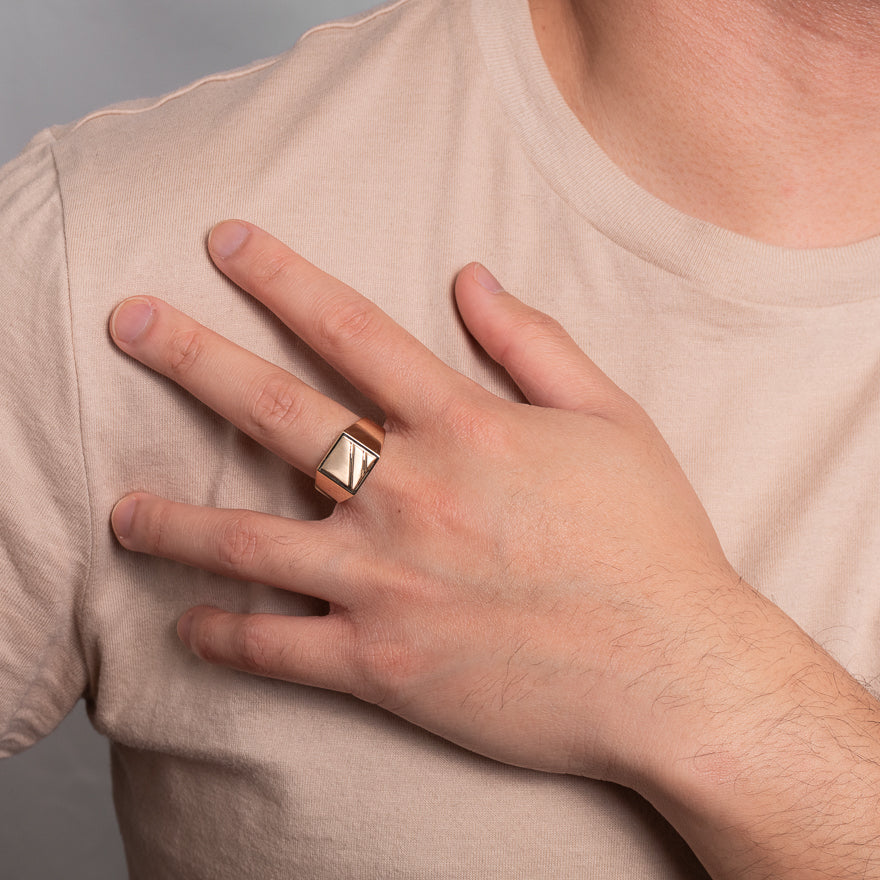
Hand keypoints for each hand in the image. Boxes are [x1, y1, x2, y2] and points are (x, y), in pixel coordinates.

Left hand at [109, 220, 744, 783]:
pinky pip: (280, 649)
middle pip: (276, 412)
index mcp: (463, 429)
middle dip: (192, 359)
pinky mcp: (382, 663)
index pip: (350, 330)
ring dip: (175, 522)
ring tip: (118, 511)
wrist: (673, 671)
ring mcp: (385, 583)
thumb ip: (535, 343)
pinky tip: (190, 626)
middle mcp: (409, 496)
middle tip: (129, 324)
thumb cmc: (650, 542)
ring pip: (249, 542)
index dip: (281, 278)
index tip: (225, 243)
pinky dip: (227, 638)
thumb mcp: (612, 419)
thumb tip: (471, 276)